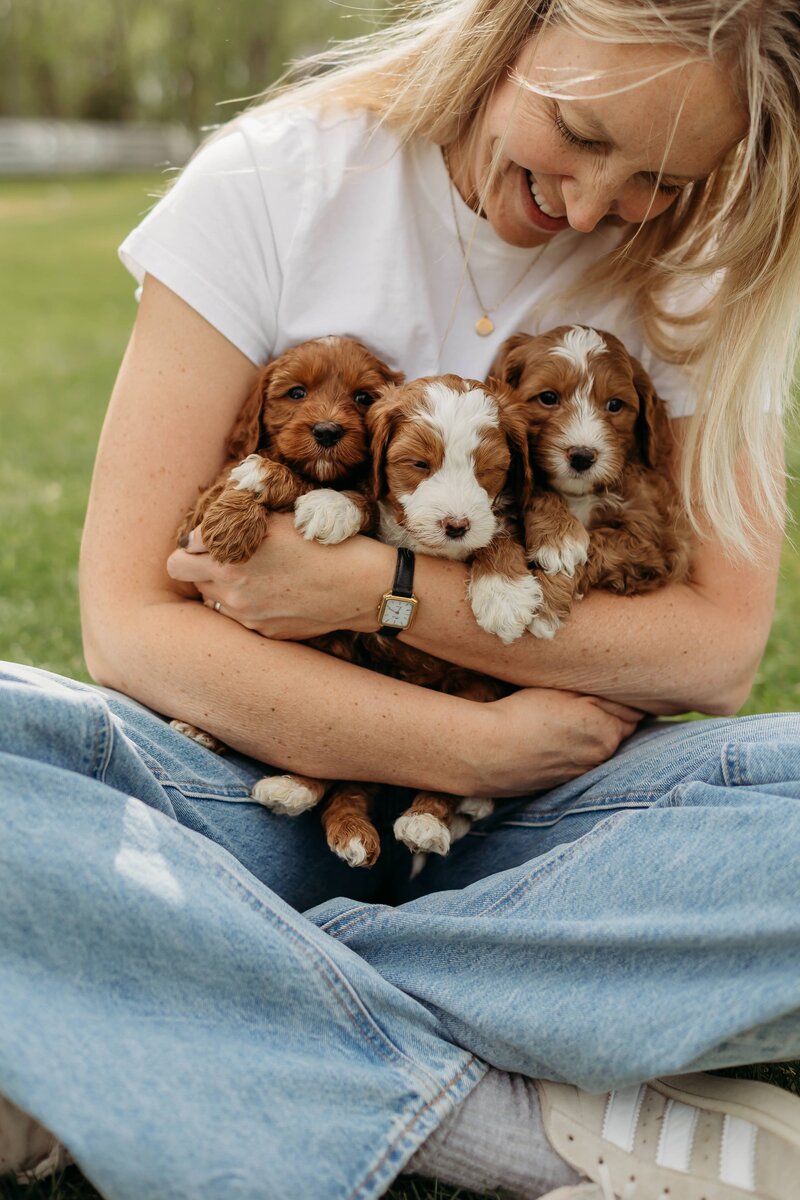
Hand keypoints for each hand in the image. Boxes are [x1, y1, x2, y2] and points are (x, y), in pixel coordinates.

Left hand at [166, 511, 389, 638]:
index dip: (196, 542)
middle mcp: (232, 588)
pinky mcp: (264, 631)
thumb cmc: (325, 543)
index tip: (212, 538)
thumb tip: (213, 526)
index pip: (181, 553)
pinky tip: (274, 592)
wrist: (362, 586)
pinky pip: (239, 617)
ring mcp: (247, 615)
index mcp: (231, 555)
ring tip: (251, 574)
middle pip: (185, 577)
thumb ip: (239, 520)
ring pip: (211, 599)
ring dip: (220, 585)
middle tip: (220, 556)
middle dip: (197, 564)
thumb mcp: (281, 518)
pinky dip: (246, 604)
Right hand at [466, 688, 642, 796]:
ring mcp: (581, 771)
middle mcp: (600, 756)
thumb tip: (624, 698)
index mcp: (607, 731)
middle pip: (619, 730)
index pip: (631, 711)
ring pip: (599, 747)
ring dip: (591, 734)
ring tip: (564, 719)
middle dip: (609, 716)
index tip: (603, 686)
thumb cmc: (524, 713)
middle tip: (582, 700)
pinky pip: (580, 761)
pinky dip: (574, 750)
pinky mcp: (562, 781)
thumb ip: (600, 696)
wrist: (488, 752)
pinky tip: (552, 738)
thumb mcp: (565, 692)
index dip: (618, 697)